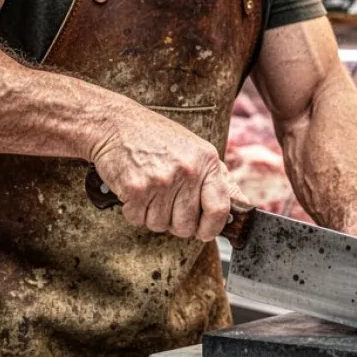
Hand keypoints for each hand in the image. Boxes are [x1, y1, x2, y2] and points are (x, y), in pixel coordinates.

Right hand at [91, 102, 250, 241]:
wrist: (115, 124)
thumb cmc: (154, 137)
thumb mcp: (195, 150)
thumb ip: (218, 178)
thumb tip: (242, 205)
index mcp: (206, 161)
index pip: (220, 208)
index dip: (212, 227)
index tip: (204, 231)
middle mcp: (187, 171)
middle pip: (187, 226)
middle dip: (175, 222)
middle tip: (165, 201)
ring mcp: (162, 181)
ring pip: (160, 225)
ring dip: (152, 215)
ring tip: (149, 189)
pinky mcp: (136, 189)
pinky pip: (138, 220)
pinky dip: (133, 211)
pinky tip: (135, 190)